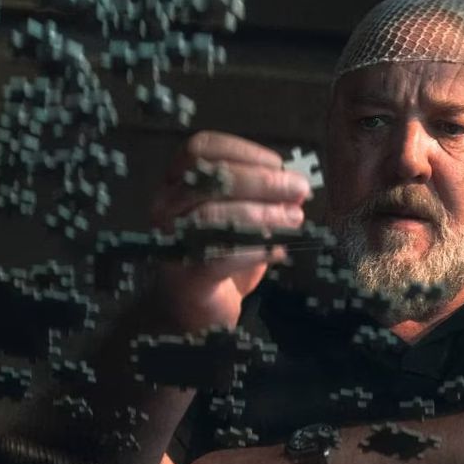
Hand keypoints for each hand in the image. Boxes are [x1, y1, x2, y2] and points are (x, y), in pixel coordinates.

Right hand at [148, 131, 310, 330]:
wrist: (192, 314)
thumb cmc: (220, 258)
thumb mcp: (243, 219)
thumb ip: (262, 198)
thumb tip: (294, 186)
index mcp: (177, 183)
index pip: (201, 149)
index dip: (243, 151)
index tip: (278, 163)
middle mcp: (165, 206)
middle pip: (210, 178)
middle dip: (262, 181)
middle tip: (299, 190)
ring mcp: (170, 241)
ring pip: (212, 215)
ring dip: (262, 214)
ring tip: (294, 219)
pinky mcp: (183, 277)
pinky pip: (220, 255)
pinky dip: (255, 250)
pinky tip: (278, 252)